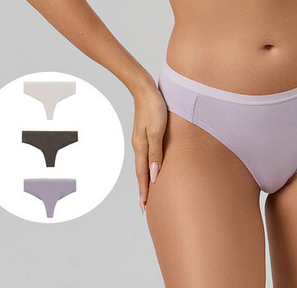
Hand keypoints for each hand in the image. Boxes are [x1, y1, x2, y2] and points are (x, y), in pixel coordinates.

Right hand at [131, 84, 167, 214]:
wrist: (145, 89)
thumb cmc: (154, 108)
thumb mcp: (157, 131)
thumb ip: (156, 153)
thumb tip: (154, 175)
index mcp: (141, 147)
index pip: (143, 174)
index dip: (145, 191)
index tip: (145, 207)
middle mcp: (139, 145)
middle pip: (141, 171)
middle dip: (144, 188)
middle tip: (145, 205)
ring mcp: (141, 139)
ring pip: (144, 163)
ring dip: (146, 177)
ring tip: (149, 189)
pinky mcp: (145, 132)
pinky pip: (147, 154)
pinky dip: (148, 165)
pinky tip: (152, 165)